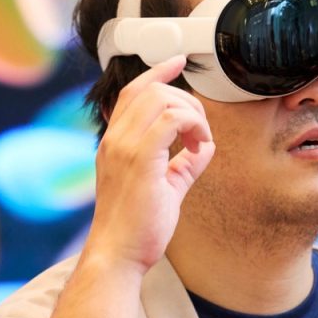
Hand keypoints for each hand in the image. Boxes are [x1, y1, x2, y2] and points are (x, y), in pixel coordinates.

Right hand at [85, 55, 214, 273]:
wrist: (117, 256)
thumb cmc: (137, 229)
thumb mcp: (165, 188)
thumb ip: (183, 165)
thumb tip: (204, 149)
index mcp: (114, 142)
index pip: (132, 91)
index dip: (157, 72)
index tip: (179, 61)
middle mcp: (114, 139)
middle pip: (150, 89)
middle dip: (186, 99)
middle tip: (200, 130)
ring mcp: (124, 147)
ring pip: (161, 99)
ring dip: (191, 113)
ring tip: (199, 141)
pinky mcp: (140, 159)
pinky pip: (171, 120)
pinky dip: (193, 126)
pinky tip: (198, 148)